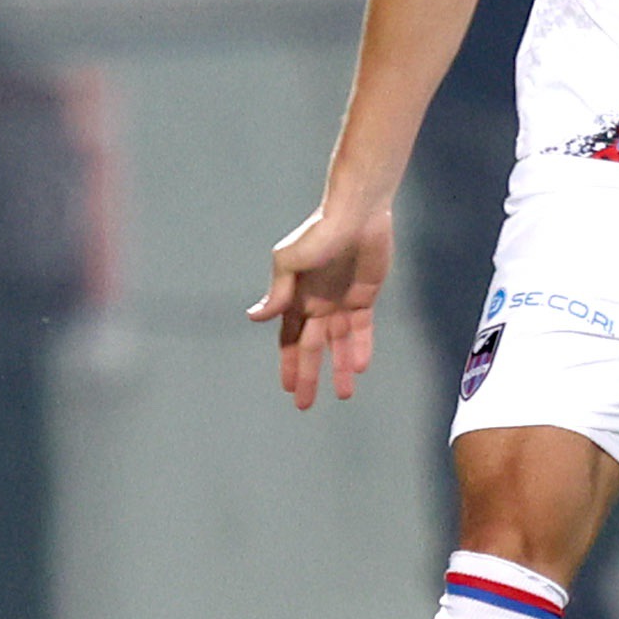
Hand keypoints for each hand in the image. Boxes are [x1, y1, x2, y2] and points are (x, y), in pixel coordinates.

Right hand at [247, 201, 394, 405]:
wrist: (357, 212)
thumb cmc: (319, 231)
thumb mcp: (290, 261)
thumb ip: (278, 291)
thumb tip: (254, 317)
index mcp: (295, 298)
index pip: (288, 339)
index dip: (287, 364)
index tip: (287, 389)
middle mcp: (317, 303)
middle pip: (311, 348)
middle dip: (308, 375)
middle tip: (305, 405)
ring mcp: (341, 301)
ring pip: (339, 344)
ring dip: (339, 368)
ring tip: (343, 394)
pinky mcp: (364, 296)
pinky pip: (362, 329)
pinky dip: (360, 348)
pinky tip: (359, 367)